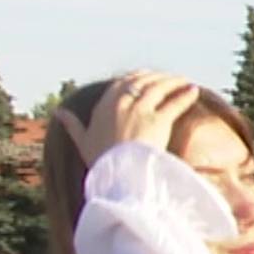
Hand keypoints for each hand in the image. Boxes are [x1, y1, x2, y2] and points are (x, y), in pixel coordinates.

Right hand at [52, 72, 199, 163]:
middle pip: (142, 82)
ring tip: (185, 82)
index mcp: (103, 106)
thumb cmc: (101, 162)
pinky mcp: (157, 121)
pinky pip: (174, 103)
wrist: (117, 176)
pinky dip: (185, 95)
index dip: (137, 78)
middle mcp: (120, 103)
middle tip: (171, 78)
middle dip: (158, 77)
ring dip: (174, 82)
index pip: (122, 84)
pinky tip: (194, 91)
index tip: (148, 76)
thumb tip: (59, 113)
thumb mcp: (83, 142)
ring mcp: (139, 111)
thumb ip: (73, 126)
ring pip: (159, 88)